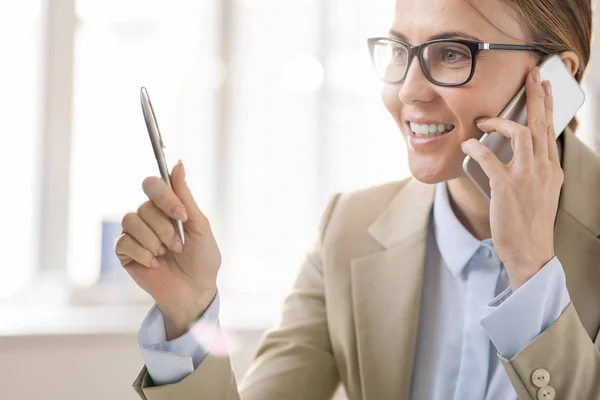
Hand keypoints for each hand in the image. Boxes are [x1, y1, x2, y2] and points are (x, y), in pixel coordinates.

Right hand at [115, 160, 220, 338]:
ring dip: (154, 240)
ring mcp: (135, 234)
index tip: (182, 216)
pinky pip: (124, 242)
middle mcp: (149, 216)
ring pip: (130, 221)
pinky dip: (143, 253)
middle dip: (165, 228)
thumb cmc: (202, 258)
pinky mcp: (125, 253)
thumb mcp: (199, 226)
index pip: (153, 184)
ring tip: (167, 254)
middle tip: (179, 246)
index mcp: (167, 207)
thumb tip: (178, 164)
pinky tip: (155, 264)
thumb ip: (185, 196)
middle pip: (144, 206)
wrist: (195, 291)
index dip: (165, 197)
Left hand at [461, 66, 563, 289]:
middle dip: (536, 96)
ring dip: (499, 121)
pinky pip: (489, 157)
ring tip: (483, 121)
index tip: (545, 87)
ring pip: (520, 133)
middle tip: (532, 74)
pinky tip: (468, 144)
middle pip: (540, 123)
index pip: (550, 130)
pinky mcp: (506, 186)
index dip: (547, 106)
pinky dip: (476, 147)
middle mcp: (543, 169)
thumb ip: (534, 172)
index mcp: (552, 169)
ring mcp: (526, 177)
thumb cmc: (530, 223)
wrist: (530, 251)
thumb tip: (519, 156)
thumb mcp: (542, 193)